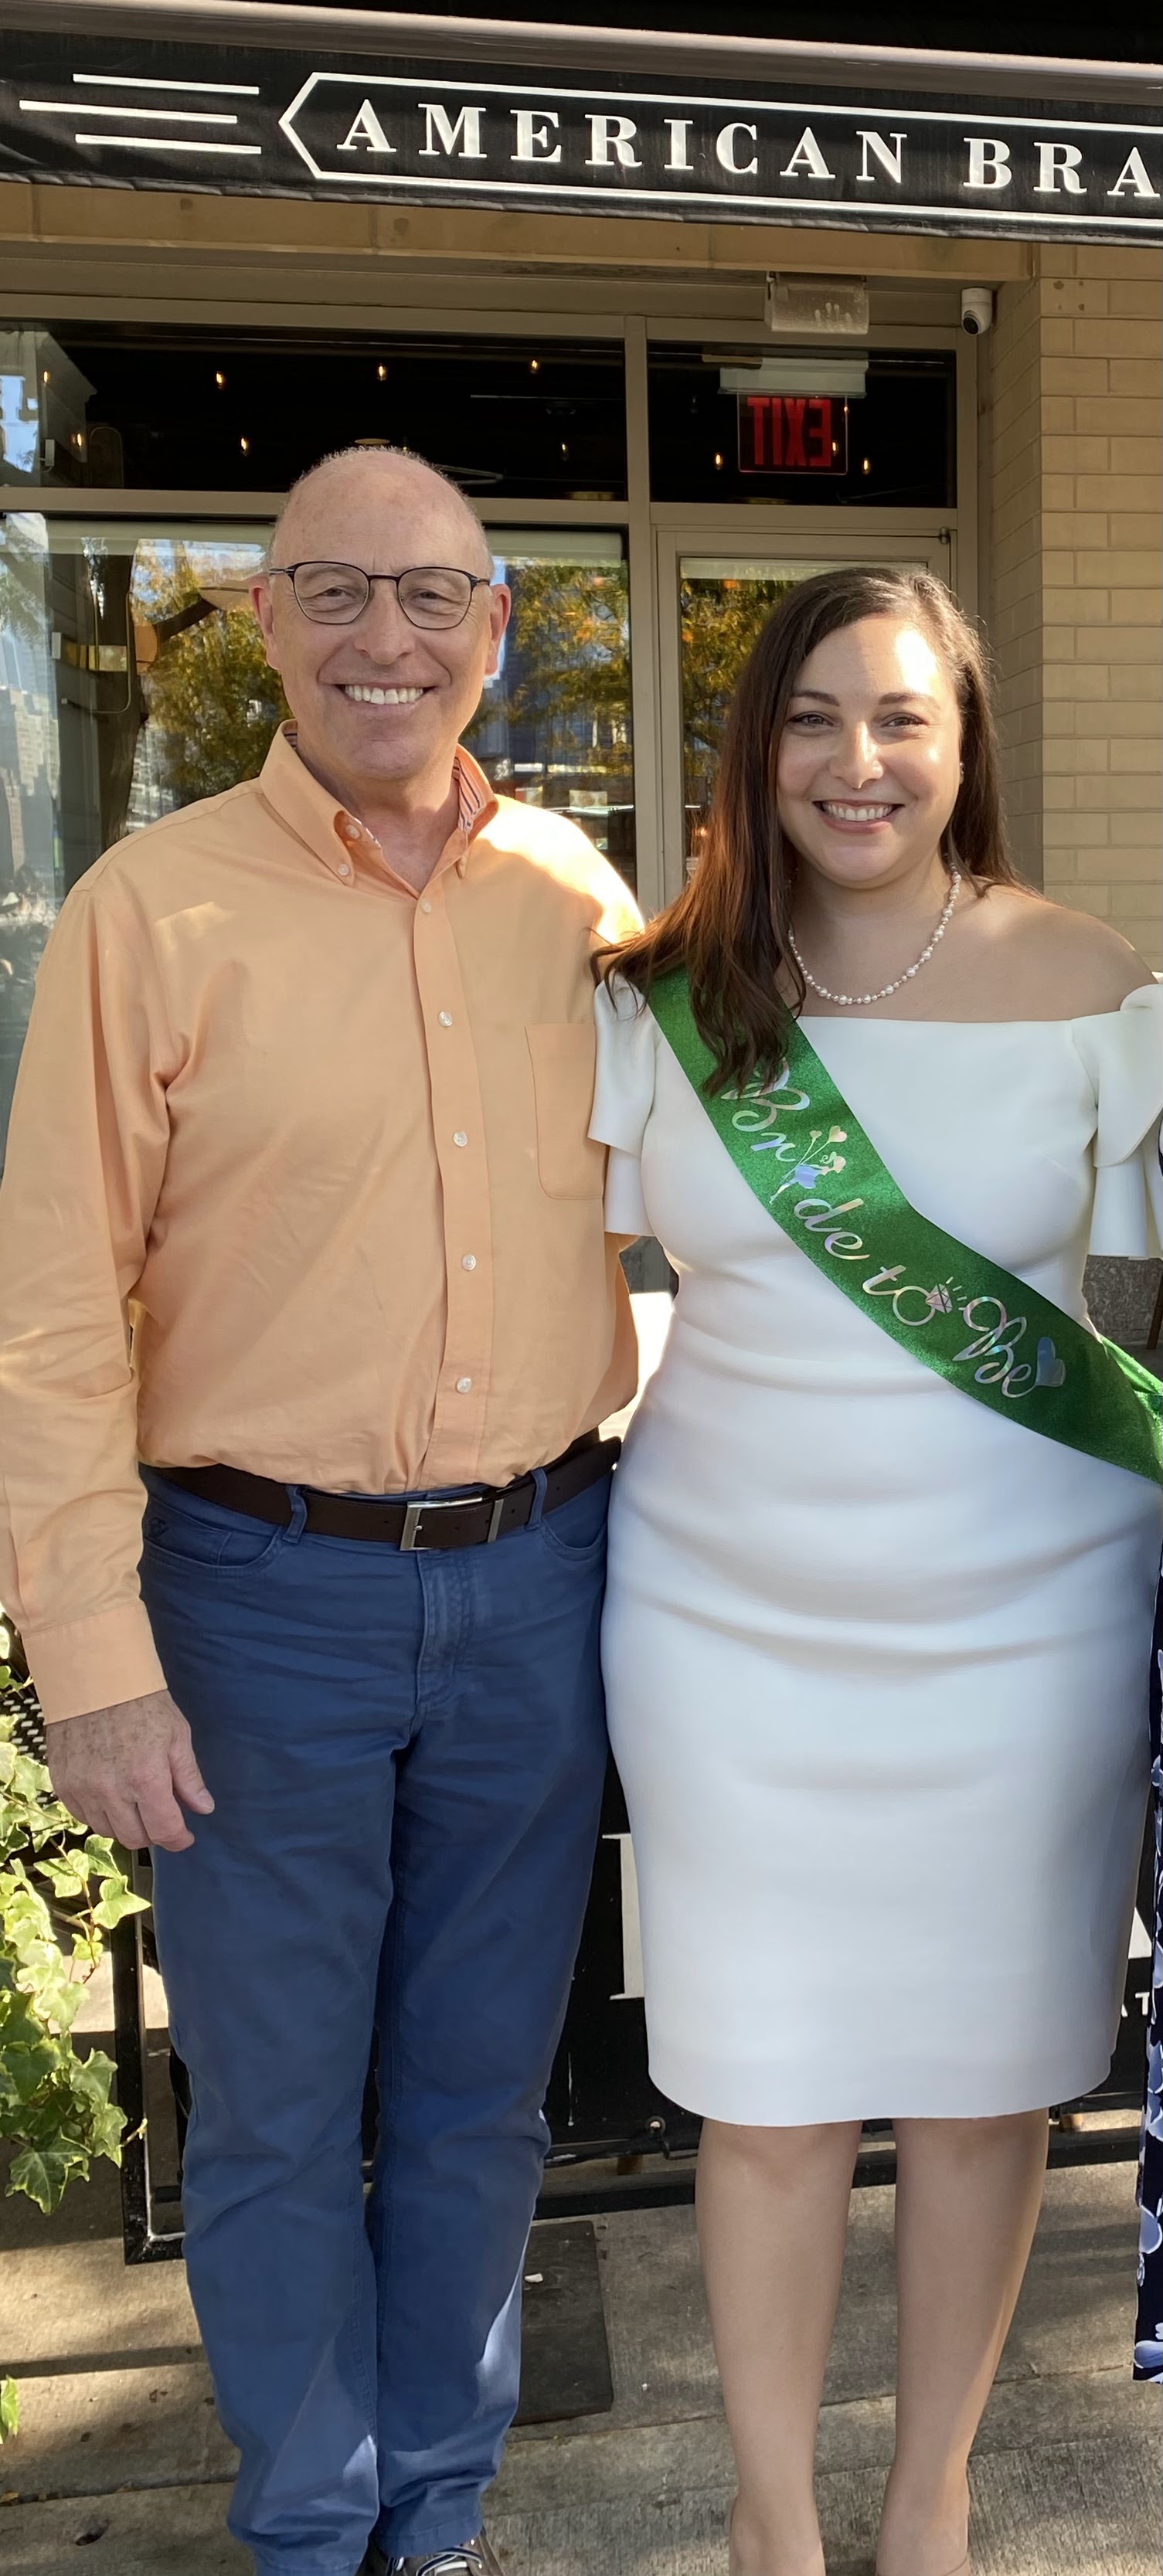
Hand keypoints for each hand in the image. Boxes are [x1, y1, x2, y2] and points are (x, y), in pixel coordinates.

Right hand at [46, 1689, 214, 1854]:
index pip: (164, 1830)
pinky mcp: (62, 1784)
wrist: (93, 1677)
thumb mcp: (177, 1735)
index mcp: (146, 1778)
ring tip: (135, 1803)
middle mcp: (111, 1790)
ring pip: (107, 1830)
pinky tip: (110, 1796)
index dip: (178, 1839)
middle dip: (153, 1833)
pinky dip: (99, 1813)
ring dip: (125, 1824)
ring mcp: (82, 1789)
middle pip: (134, 1838)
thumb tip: (204, 1808)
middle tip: (160, 1817)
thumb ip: (189, 1777)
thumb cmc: (142, 1703)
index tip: (184, 1836)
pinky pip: (83, 1816)